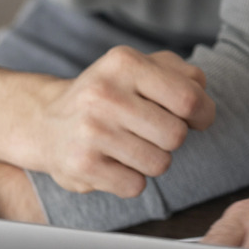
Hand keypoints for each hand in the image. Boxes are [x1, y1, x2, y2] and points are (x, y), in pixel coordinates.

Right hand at [0, 47, 214, 198]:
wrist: (45, 121)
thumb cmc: (111, 95)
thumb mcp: (142, 68)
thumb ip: (183, 75)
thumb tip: (201, 100)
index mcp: (125, 63)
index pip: (190, 99)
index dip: (203, 114)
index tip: (193, 118)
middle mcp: (104, 94)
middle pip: (176, 135)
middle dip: (173, 138)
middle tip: (152, 131)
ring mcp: (90, 131)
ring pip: (160, 163)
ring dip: (153, 160)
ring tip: (130, 145)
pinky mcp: (81, 166)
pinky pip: (136, 186)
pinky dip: (131, 179)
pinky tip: (113, 161)